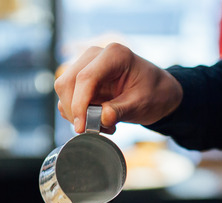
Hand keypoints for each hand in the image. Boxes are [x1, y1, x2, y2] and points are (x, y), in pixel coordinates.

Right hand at [54, 43, 182, 133]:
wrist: (157, 91)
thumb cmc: (154, 93)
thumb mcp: (142, 104)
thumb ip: (121, 111)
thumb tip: (101, 119)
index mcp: (115, 55)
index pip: (85, 77)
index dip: (79, 104)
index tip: (82, 127)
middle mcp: (96, 55)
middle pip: (67, 83)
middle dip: (75, 111)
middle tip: (94, 129)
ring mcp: (86, 65)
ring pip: (64, 90)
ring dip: (76, 113)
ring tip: (102, 124)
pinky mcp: (80, 78)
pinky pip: (68, 97)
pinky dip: (77, 112)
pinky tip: (97, 118)